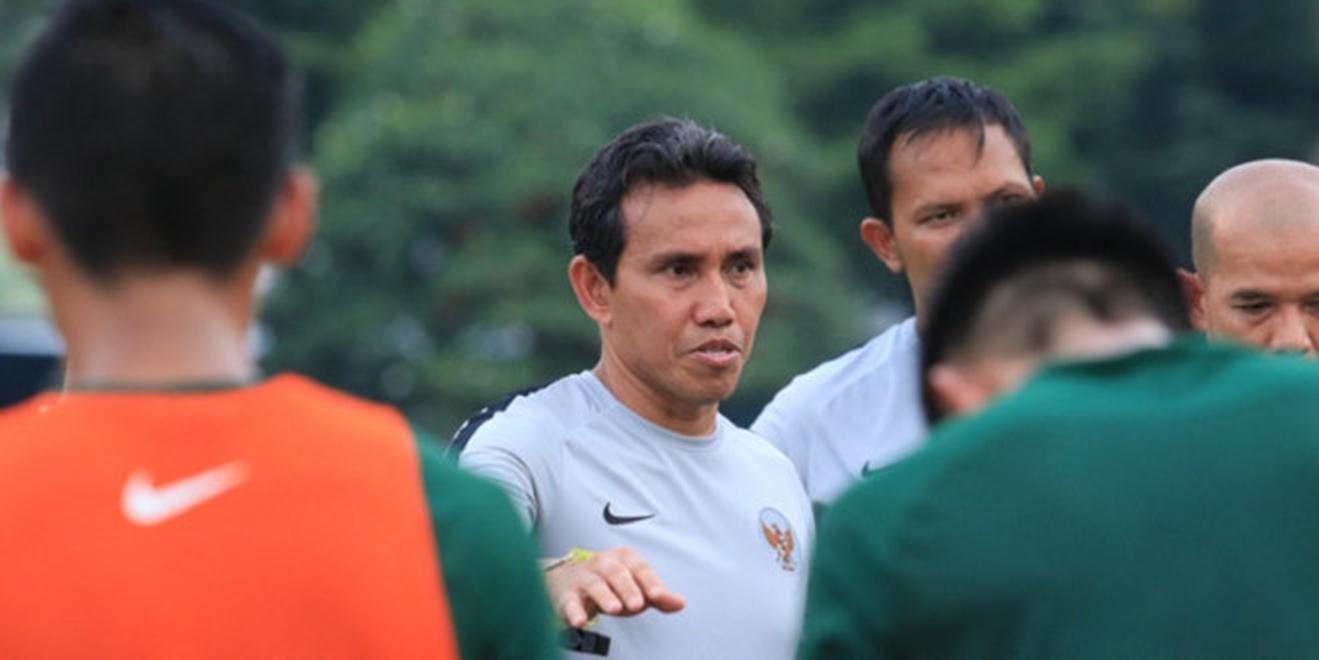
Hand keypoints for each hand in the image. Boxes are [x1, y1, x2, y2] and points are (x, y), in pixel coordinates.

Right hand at [545, 546, 685, 627]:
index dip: (650, 581)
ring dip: (604, 596)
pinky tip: (580, 622)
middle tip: (637, 605)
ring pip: (594, 584)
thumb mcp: (636, 588)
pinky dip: (574, 611)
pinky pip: (570, 601)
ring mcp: (584, 578)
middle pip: (616, 572)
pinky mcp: (567, 595)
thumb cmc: (610, 585)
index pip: (640, 568)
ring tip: (615, 609)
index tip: (658, 595)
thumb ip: (658, 596)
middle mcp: (603, 564)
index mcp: (624, 559)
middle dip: (628, 588)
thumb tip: (680, 603)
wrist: (569, 583)